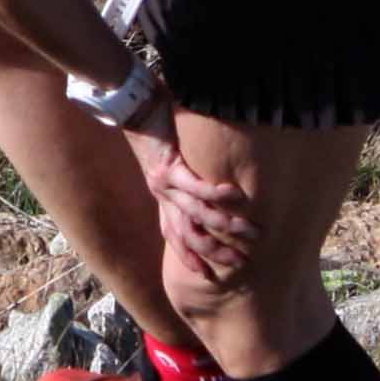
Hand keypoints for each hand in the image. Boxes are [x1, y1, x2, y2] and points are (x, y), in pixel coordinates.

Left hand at [127, 100, 260, 275]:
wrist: (128, 105)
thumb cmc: (152, 125)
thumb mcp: (167, 157)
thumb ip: (184, 171)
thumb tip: (207, 178)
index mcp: (161, 196)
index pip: (175, 235)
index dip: (189, 257)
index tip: (208, 276)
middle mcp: (161, 196)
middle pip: (188, 236)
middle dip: (214, 253)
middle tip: (240, 262)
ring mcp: (163, 185)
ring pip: (197, 216)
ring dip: (224, 226)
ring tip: (250, 232)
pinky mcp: (168, 168)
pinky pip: (196, 187)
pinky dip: (215, 194)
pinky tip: (236, 196)